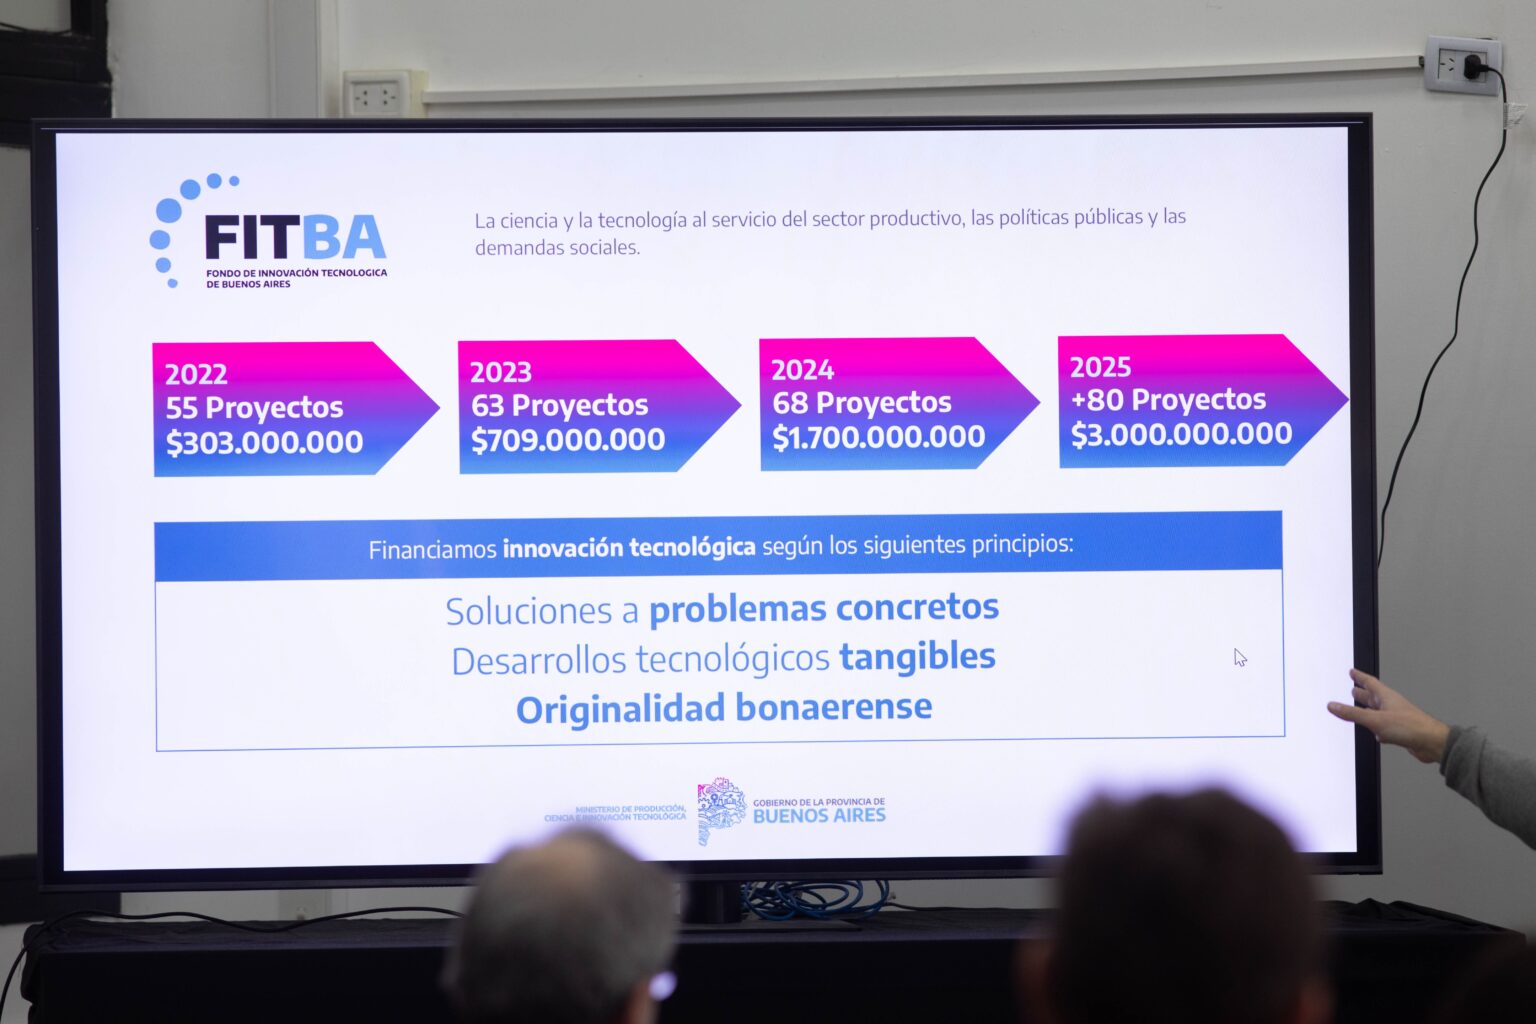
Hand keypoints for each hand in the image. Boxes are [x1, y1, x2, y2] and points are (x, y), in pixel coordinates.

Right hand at [1327, 669, 1449, 763]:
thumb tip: (1333, 706)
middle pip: (1373, 697)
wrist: (1431, 742)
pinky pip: (1383, 726)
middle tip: (1353, 688)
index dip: (1359, 676)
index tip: (1352, 672)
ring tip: (1359, 710)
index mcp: (1386, 697)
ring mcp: (1396, 718)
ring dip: (1367, 711)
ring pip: (1377, 712)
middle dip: (1362, 693)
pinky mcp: (1399, 731)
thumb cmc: (1410, 726)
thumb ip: (1352, 713)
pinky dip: (1376, 728)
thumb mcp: (1375, 719)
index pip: (1369, 682)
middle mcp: (1391, 705)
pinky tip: (1375, 734)